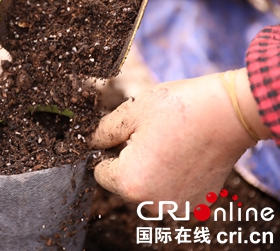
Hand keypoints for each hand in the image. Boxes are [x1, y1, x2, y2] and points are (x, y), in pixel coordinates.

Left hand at [90, 70, 269, 213]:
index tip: (129, 133)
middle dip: (129, 160)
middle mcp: (150, 203)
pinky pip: (169, 191)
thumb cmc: (177, 109)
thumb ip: (101, 133)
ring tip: (169, 143)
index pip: (100, 171)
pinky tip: (184, 154)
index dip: (110, 149)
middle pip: (123, 182)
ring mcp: (175, 206)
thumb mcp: (129, 113)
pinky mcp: (196, 204)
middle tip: (152, 135)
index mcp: (129, 183)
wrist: (228, 113)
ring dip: (150, 169)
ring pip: (146, 187)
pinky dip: (171, 176)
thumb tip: (89, 143)